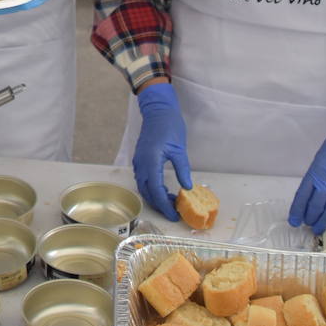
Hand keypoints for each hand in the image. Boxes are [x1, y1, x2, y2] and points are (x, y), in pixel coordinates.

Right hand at [133, 82, 192, 221]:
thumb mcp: (179, 149)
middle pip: (147, 192)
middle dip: (159, 204)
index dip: (164, 205)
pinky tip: (164, 189)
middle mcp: (141, 163)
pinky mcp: (140, 159)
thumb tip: (187, 188)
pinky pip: (143, 179)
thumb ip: (182, 169)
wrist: (158, 110)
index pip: (156, 190)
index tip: (174, 214)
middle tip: (174, 212)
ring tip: (172, 201)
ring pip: (143, 187)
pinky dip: (152, 188)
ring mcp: (139, 161)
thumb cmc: (169, 126)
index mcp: (151, 161)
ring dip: (155, 197)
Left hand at [290, 101, 325, 234]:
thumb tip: (308, 200)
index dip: (297, 211)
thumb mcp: (318, 163)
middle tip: (308, 226)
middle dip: (310, 219)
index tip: (294, 222)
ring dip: (324, 222)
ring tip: (319, 229)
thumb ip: (314, 181)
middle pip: (316, 206)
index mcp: (314, 174)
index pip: (302, 197)